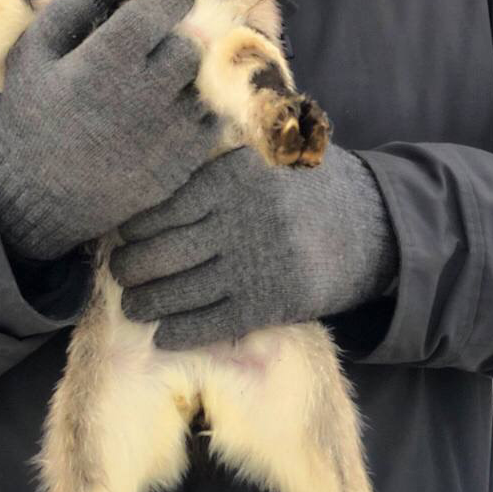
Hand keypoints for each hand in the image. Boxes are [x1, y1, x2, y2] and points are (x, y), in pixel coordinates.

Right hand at [0, 0, 219, 259]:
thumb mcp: (33, 52)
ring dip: (187, 77)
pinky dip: (196, 111)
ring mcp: (171, 129)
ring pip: (204, 82)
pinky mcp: (182, 162)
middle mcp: (150, 89)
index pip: (169, 3)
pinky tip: (167, 113)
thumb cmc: (30, 116)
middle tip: (152, 49)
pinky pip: (211, 120)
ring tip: (158, 84)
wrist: (36, 198)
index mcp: (111, 55)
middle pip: (191, 44)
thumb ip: (71, 6)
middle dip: (175, 40)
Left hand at [111, 144, 397, 349]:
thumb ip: (218, 160)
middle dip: (132, 267)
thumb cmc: (307, 186)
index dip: (135, 225)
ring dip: (148, 303)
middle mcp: (240, 219)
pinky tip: (163, 335)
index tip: (120, 234)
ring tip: (132, 305)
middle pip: (166, 250)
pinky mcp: (272, 302)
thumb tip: (154, 167)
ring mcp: (255, 263)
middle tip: (118, 273)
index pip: (165, 205)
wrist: (374, 224)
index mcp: (234, 176)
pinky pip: (213, 322)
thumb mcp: (266, 156)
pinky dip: (181, 331)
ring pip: (183, 289)